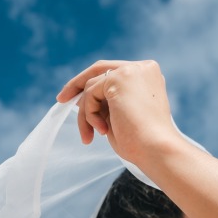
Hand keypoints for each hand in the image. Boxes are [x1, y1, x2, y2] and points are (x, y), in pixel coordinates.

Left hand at [56, 60, 176, 164]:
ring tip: (92, 135)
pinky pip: (90, 93)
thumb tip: (82, 98)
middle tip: (61, 100)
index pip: (113, 73)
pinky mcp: (120, 78)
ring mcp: (132, 70)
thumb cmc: (142, 142)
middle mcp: (142, 68)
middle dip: (77, 85)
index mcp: (147, 76)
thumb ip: (108, 101)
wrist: (156, 149)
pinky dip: (89, 114)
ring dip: (86, 114)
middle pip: (99, 69)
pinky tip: (102, 130)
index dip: (92, 83)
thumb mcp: (122, 115)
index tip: (74, 97)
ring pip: (91, 86)